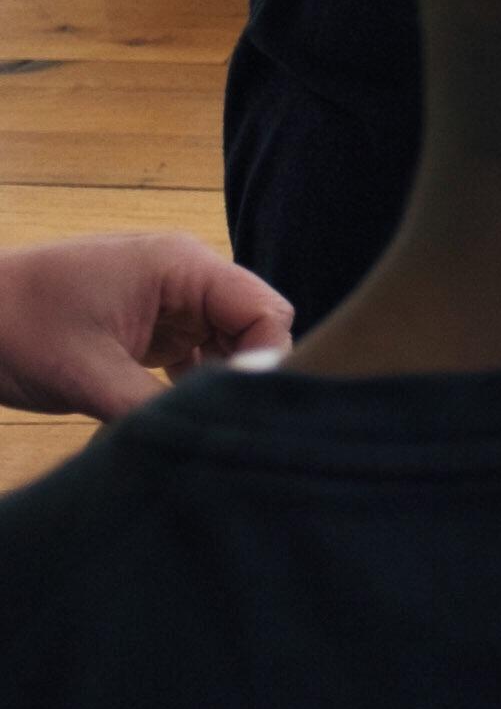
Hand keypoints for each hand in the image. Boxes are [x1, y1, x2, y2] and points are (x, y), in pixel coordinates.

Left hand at [0, 232, 289, 416]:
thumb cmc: (15, 327)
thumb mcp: (88, 374)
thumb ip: (154, 406)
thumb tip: (204, 443)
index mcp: (181, 265)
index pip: (264, 310)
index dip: (267, 359)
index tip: (239, 409)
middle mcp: (186, 277)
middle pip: (255, 326)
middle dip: (246, 374)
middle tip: (222, 422)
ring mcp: (170, 301)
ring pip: (230, 344)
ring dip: (220, 383)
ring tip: (199, 421)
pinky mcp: (153, 326)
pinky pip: (199, 355)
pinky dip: (195, 386)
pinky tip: (178, 413)